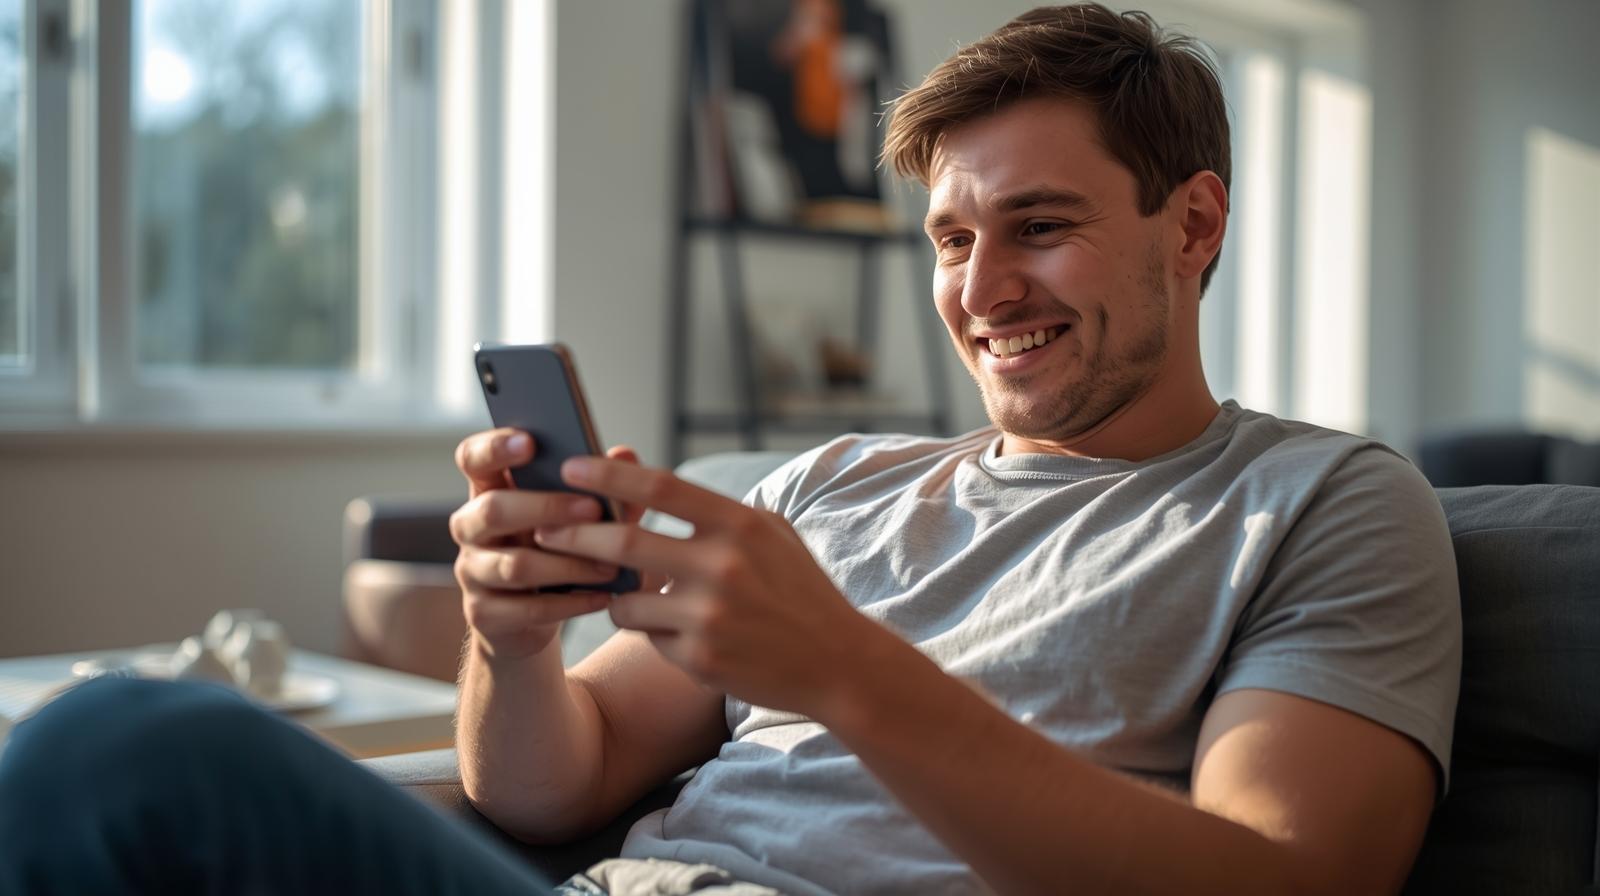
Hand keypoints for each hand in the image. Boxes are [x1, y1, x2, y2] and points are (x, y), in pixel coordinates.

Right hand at [449, 429, 652, 660]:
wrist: (535, 617)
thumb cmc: (558, 550)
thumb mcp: (579, 516)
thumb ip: (602, 486)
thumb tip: (626, 454)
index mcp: (488, 490)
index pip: (472, 459)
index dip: (493, 448)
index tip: (530, 442)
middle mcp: (471, 527)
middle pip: (493, 510)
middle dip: (546, 508)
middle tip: (594, 510)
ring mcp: (472, 572)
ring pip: (515, 565)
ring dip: (568, 564)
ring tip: (610, 566)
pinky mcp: (483, 613)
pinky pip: (526, 608)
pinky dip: (570, 603)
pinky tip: (602, 597)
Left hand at [531, 456, 889, 717]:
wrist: (836, 662)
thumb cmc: (798, 589)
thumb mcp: (771, 534)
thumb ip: (715, 512)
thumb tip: (648, 486)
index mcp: (739, 525)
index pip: (659, 488)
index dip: (608, 476)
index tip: (571, 467)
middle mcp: (722, 567)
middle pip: (623, 545)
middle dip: (573, 536)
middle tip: (543, 528)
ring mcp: (708, 616)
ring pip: (625, 600)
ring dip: (613, 595)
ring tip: (625, 592)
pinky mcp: (699, 659)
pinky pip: (647, 637)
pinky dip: (649, 629)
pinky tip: (676, 630)